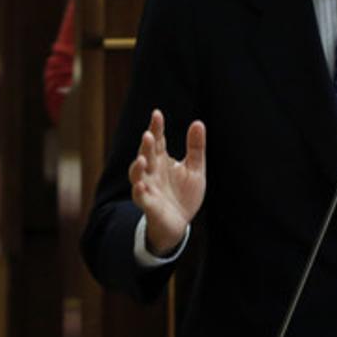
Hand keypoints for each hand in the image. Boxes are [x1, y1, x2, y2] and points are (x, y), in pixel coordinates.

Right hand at [128, 109, 205, 255]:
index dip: (156, 128)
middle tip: (149, 134)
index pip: (158, 141)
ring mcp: (148, 188)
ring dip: (138, 167)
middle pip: (146, 155)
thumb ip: (195, 147)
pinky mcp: (149, 205)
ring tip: (142, 159)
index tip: (157, 114)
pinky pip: (141, 197)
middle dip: (146, 146)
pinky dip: (139, 191)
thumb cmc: (184, 194)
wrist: (180, 222)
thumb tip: (198, 123)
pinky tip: (141, 184)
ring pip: (138, 175)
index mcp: (162, 161)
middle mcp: (152, 172)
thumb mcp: (195, 169)